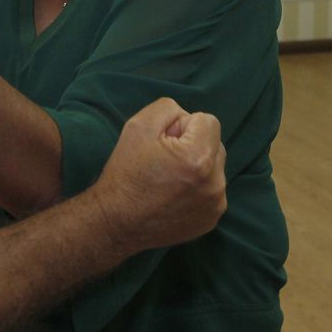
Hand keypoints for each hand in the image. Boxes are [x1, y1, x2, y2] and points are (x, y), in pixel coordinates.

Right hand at [91, 98, 226, 253]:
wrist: (116, 222)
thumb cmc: (126, 172)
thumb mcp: (139, 124)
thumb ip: (169, 109)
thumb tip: (187, 120)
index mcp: (199, 157)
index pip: (208, 121)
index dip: (183, 126)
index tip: (164, 142)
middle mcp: (214, 183)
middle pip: (215, 144)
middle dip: (194, 145)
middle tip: (165, 160)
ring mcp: (215, 205)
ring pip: (215, 169)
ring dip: (198, 167)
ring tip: (169, 179)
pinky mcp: (211, 220)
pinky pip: (212, 191)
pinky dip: (198, 188)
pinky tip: (174, 195)